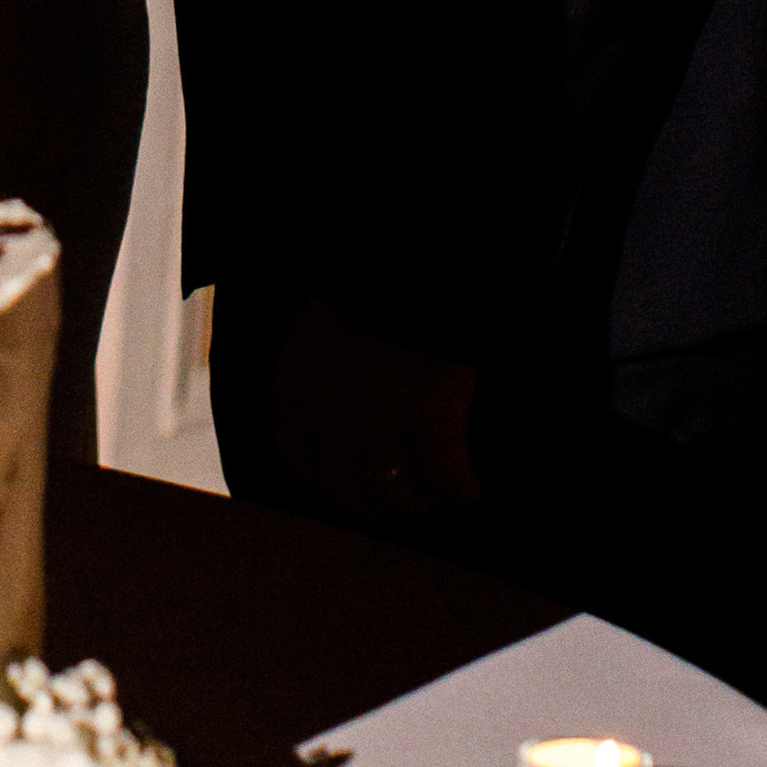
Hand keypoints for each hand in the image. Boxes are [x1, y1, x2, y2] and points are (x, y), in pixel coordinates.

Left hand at [268, 297, 482, 525]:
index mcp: (293, 390)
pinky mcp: (432, 418)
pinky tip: (472, 489)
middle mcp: (328, 415)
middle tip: (400, 497)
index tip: (348, 495)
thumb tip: (337, 440)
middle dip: (373, 505)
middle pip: (345, 495)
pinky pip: (448, 480)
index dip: (324, 492)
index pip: (296, 469)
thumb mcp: (317, 339)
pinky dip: (463, 491)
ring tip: (435, 490)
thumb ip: (319, 389)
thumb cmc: (367, 292)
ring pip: (395, 495)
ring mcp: (380, 420)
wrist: (407, 261)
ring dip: (417, 500)